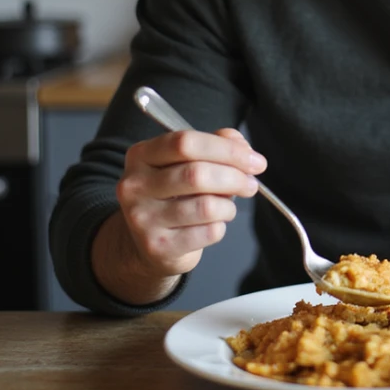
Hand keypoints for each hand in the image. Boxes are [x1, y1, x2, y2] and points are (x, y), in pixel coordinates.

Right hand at [116, 127, 265, 278]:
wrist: (148, 244)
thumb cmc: (175, 196)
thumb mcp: (188, 163)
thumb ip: (216, 145)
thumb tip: (241, 146)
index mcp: (141, 155)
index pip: (186, 143)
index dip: (227, 149)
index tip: (254, 160)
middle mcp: (135, 185)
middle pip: (196, 174)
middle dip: (235, 177)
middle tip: (252, 184)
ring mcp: (142, 218)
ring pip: (206, 206)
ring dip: (228, 205)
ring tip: (228, 207)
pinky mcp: (157, 246)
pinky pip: (208, 232)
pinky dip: (220, 226)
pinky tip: (212, 224)